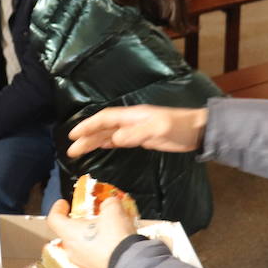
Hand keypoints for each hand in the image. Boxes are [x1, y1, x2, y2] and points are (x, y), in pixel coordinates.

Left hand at [45, 198, 135, 267]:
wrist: (129, 265)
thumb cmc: (116, 238)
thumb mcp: (113, 210)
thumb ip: (108, 203)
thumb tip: (109, 204)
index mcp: (70, 232)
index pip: (54, 219)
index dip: (58, 209)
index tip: (64, 204)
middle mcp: (71, 250)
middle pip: (69, 233)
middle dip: (79, 225)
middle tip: (92, 218)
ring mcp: (81, 264)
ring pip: (80, 248)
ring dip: (89, 239)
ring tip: (105, 233)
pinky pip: (91, 260)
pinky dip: (98, 253)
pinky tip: (111, 248)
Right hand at [66, 106, 206, 158]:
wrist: (197, 131)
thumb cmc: (179, 127)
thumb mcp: (158, 129)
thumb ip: (136, 134)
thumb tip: (114, 139)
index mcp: (132, 116)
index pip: (104, 119)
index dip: (88, 126)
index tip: (73, 135)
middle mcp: (130, 121)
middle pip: (103, 128)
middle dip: (86, 137)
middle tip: (71, 149)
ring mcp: (135, 129)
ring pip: (108, 134)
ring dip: (93, 142)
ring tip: (78, 151)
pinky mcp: (141, 138)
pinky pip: (118, 140)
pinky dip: (106, 143)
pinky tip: (99, 147)